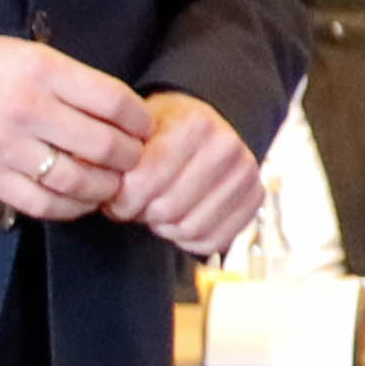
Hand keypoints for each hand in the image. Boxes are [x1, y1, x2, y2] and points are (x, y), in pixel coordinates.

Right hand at [0, 32, 155, 221]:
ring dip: (103, 188)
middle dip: (129, 158)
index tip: (144, 127)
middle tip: (133, 161)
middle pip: (103, 145)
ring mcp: (7, 146)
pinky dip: (70, 207)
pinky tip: (78, 201)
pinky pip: (42, 203)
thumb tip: (113, 110)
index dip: (139, 120)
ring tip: (110, 185)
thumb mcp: (20, 52)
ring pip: (77, 180)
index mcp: (41, 70)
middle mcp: (28, 107)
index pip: (113, 100)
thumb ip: (64, 79)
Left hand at [108, 91, 266, 259]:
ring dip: (164, 227)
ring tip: (157, 211)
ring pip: (189, 229)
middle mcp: (228, 147)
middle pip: (166, 209)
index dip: (121, 199)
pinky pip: (213, 241)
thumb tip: (109, 192)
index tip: (117, 196)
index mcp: (196, 124)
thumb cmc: (162, 133)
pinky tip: (180, 219)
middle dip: (142, 214)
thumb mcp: (136, 131)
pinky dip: (188, 239)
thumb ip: (120, 158)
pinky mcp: (255, 199)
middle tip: (136, 206)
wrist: (203, 128)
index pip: (144, 182)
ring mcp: (247, 174)